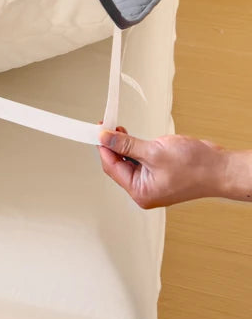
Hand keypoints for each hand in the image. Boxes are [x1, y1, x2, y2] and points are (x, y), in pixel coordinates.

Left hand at [98, 127, 229, 207]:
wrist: (221, 168)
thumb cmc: (196, 167)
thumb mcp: (153, 151)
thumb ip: (126, 144)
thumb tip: (106, 138)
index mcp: (140, 192)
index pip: (111, 167)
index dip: (103, 147)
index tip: (97, 130)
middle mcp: (145, 190)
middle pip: (117, 165)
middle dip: (111, 145)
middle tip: (106, 126)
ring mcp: (153, 182)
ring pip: (128, 161)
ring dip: (122, 144)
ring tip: (117, 128)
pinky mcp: (159, 172)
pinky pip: (140, 160)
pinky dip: (133, 147)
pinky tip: (130, 136)